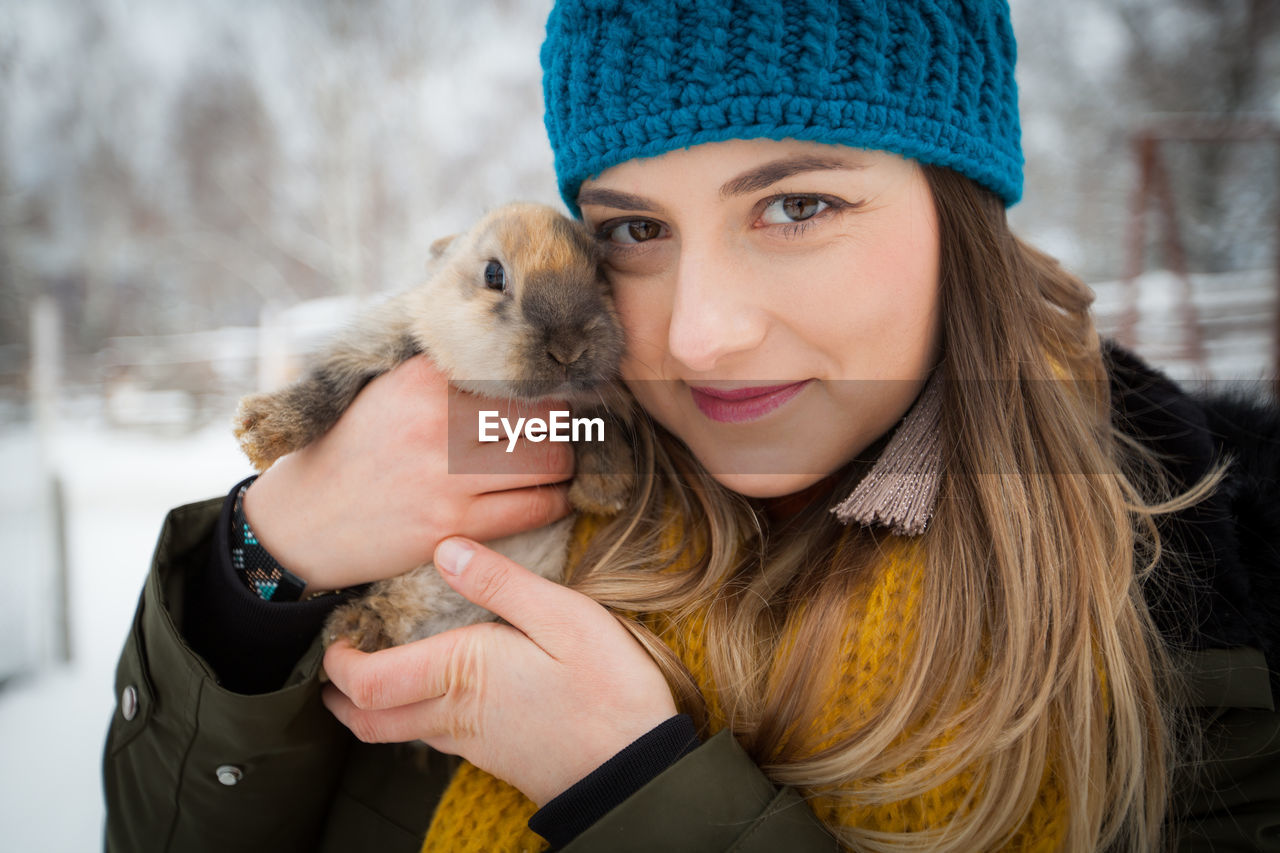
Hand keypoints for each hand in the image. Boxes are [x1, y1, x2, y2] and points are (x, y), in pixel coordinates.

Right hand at [242, 355, 574, 591]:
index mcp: (423, 379)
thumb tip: (508, 348)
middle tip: (563, 433)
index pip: (517, 368)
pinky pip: (537, 508)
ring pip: (552, 461)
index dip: (545, 381)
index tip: (557, 389)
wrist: (301, 521)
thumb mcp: (385, 391)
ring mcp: (448, 476)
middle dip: (562, 425)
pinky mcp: (454, 525)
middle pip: (546, 412)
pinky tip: (551, 498)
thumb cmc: (353, 450)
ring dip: (564, 465)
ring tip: (557, 465)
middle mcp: (438, 420)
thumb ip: (440, 370)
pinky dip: (556, 502)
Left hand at [321, 537, 678, 806]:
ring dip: (373, 708)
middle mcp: (455, 715)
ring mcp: (473, 743)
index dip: (339, 664)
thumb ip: (501, 583)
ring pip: (398, 734)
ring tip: (377, 675)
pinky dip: (412, 717)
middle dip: (341, 696)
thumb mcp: (563, 616)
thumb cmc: (607, 687)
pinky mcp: (494, 756)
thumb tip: (447, 549)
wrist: (635, 769)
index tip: (337, 637)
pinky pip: (434, 739)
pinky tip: (438, 693)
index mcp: (461, 674)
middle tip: (337, 667)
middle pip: (370, 720)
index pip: (370, 682)